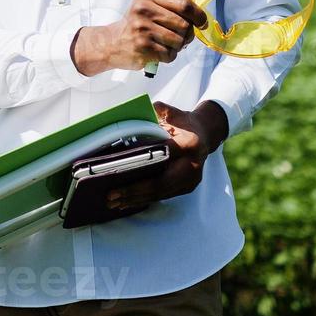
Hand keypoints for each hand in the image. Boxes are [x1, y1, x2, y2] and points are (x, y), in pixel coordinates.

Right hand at [71, 0, 208, 74]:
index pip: (184, 4)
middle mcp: (143, 10)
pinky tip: (159, 49)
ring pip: (179, 41)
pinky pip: (170, 54)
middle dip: (188, 33)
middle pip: (184, 25)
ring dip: (178, 45)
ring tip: (167, 42)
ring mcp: (142, 29)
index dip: (199, 15)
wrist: (114, 41)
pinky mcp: (142, 47)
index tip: (202, 22)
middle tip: (181, 34)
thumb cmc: (139, 19)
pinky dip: (169, 55)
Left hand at [108, 100, 227, 211]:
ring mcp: (191, 179)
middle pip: (160, 184)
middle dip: (133, 192)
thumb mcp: (169, 112)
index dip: (141, 168)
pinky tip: (128, 203)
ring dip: (137, 200)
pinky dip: (145, 199)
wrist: (205, 133)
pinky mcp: (187, 187)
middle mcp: (192, 165)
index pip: (162, 159)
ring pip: (161, 193)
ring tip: (114, 204)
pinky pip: (164, 195)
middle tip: (110, 197)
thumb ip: (153, 112)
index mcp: (188, 144)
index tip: (120, 174)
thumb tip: (129, 114)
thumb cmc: (181, 121)